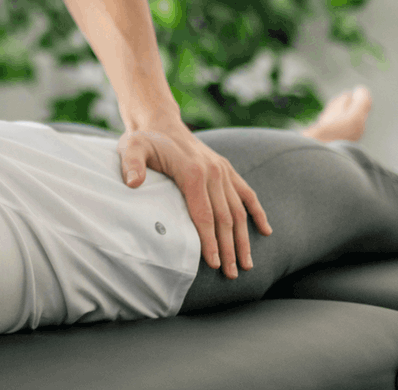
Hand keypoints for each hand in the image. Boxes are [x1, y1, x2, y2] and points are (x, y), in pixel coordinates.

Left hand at [118, 118, 270, 277]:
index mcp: (193, 171)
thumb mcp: (131, 148)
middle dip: (229, 248)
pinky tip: (266, 231)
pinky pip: (247, 193)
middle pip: (224, 217)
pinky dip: (257, 212)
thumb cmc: (144, 140)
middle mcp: (213, 172)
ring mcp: (222, 170)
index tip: (214, 264)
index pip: (204, 215)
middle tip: (232, 275)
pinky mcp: (226, 169)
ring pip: (238, 210)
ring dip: (244, 238)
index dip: (210, 241)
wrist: (160, 122)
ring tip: (247, 264)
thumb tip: (133, 183)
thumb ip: (131, 165)